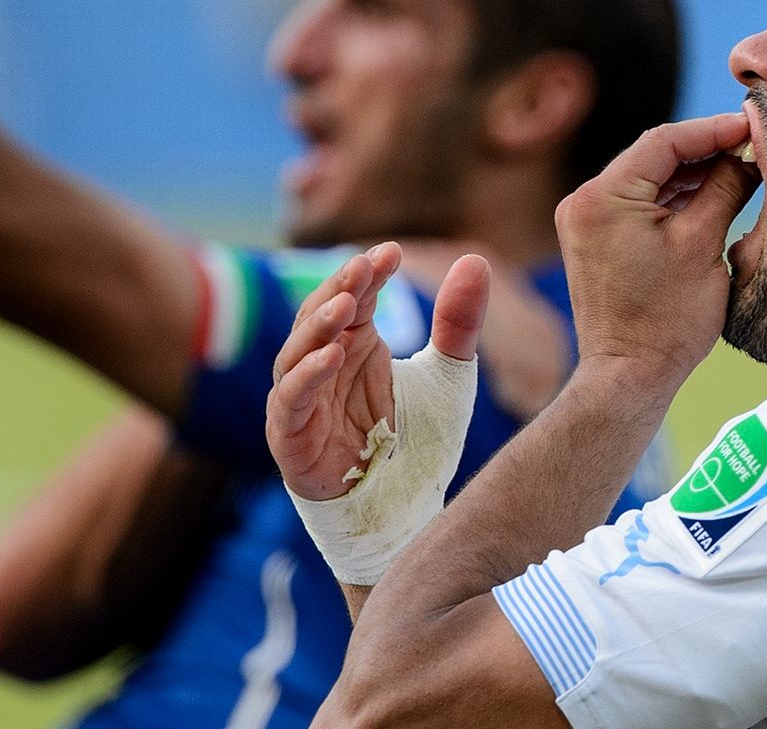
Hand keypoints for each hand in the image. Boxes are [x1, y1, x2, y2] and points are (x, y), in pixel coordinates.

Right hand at [267, 243, 489, 501]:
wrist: (402, 515)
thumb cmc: (416, 446)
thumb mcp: (447, 378)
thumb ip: (459, 324)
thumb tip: (477, 259)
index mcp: (354, 345)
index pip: (354, 297)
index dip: (368, 274)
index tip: (390, 252)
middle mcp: (323, 366)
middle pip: (318, 316)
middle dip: (338, 288)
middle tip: (363, 265)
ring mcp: (302, 401)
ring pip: (295, 352)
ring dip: (318, 326)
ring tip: (345, 303)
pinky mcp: (289, 438)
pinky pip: (290, 401)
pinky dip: (306, 377)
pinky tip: (331, 357)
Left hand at [556, 111, 758, 387]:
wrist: (629, 376)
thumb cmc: (667, 320)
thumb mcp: (703, 244)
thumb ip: (725, 187)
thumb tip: (749, 150)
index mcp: (602, 197)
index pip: (663, 141)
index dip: (713, 129)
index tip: (751, 123)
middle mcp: (583, 202)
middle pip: (653, 157)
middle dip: (705, 150)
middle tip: (753, 142)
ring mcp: (586, 221)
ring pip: (648, 180)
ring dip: (692, 174)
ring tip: (742, 166)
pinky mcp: (595, 240)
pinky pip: (639, 204)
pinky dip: (674, 199)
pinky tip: (714, 193)